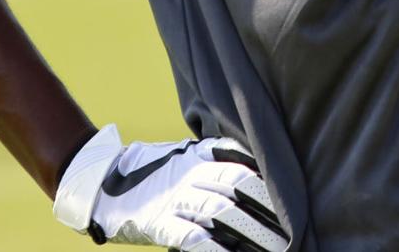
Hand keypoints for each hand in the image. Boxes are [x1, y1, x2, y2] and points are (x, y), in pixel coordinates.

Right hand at [53, 124, 286, 249]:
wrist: (105, 185)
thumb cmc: (155, 172)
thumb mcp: (186, 156)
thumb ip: (216, 158)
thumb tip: (255, 166)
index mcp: (199, 156)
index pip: (241, 162)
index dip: (267, 179)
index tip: (293, 195)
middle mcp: (191, 174)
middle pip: (237, 185)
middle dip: (267, 205)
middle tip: (293, 224)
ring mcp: (176, 200)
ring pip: (220, 212)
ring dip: (251, 230)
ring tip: (277, 246)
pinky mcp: (161, 225)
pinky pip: (192, 239)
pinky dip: (214, 250)